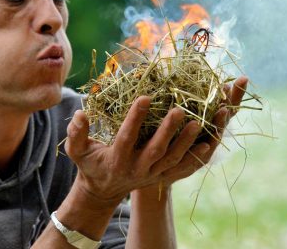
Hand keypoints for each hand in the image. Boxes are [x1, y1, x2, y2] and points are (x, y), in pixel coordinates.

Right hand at [65, 76, 247, 205]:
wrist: (104, 190)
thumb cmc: (91, 165)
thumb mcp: (78, 151)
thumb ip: (76, 133)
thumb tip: (80, 112)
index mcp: (117, 159)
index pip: (126, 137)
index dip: (135, 118)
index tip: (144, 96)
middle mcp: (137, 169)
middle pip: (156, 150)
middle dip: (168, 130)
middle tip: (179, 110)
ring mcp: (153, 175)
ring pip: (173, 160)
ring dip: (187, 142)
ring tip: (198, 123)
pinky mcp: (163, 178)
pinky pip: (183, 170)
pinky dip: (196, 159)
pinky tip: (210, 144)